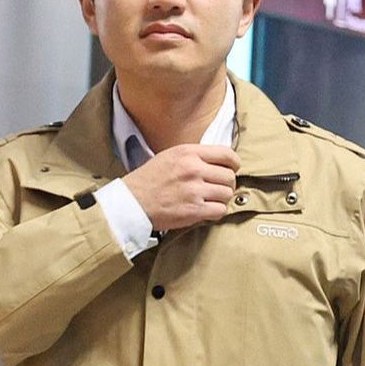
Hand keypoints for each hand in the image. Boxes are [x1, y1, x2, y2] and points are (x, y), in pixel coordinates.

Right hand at [120, 143, 238, 231]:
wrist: (130, 202)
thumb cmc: (148, 180)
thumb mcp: (170, 156)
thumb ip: (194, 157)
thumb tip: (219, 162)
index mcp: (188, 153)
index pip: (227, 154)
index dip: (234, 164)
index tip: (232, 169)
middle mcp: (193, 169)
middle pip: (230, 177)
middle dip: (226, 184)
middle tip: (215, 189)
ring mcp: (194, 190)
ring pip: (227, 194)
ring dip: (221, 199)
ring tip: (208, 200)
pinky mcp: (194, 209)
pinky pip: (220, 210)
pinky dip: (216, 212)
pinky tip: (205, 210)